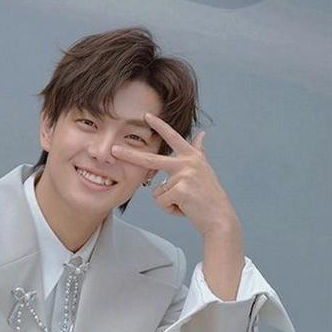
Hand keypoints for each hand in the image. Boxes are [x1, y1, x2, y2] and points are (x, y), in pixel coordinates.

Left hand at [112, 114, 240, 238]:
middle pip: (151, 160)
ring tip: (185, 202)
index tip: (146, 115)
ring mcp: (184, 175)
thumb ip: (198, 151)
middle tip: (113, 150)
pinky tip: (184, 208)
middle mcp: (188, 162)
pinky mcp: (180, 190)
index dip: (159, 125)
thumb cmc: (208, 196)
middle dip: (130, 155)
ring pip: (157, 191)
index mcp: (191, 156)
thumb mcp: (204, 169)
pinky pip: (161, 201)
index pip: (172, 137)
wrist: (219, 217)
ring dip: (168, 201)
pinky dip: (170, 209)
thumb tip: (201, 133)